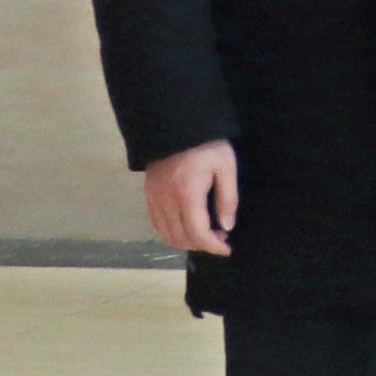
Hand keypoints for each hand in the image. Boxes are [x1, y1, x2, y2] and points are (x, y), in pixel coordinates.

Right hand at [140, 142, 238, 257]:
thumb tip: (226, 226)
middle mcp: (166, 201)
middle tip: (220, 238)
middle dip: (201, 244)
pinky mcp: (148, 195)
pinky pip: (157, 223)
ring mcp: (153, 199)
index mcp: (187, 195)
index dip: (212, 246)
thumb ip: (227, 199)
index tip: (227, 249)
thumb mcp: (226, 168)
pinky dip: (171, 232)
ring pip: (166, 234)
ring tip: (206, 233)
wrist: (177, 126)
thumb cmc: (207, 146)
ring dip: (186, 240)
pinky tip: (186, 227)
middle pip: (180, 238)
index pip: (197, 233)